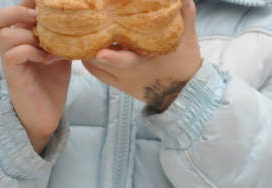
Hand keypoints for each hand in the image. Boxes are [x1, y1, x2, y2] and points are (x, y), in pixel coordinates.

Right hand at [0, 0, 69, 153]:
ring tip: (47, 46)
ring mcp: (9, 60)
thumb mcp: (60, 54)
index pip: (12, 11)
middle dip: (19, 13)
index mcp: (18, 38)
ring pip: (6, 34)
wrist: (47, 114)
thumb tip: (76, 21)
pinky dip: (32, 52)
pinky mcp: (13, 75)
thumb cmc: (52, 83)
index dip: (27, 4)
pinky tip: (47, 60)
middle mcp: (9, 47)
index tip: (47, 6)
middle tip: (40, 21)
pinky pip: (14, 54)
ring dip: (29, 36)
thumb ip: (61, 37)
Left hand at [82, 0, 201, 111]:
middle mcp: (130, 73)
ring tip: (85, 31)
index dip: (112, 58)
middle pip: (99, 61)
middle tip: (84, 25)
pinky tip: (91, 44)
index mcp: (146, 61)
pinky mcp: (119, 85)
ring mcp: (123, 80)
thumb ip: (185, 13)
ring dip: (87, 49)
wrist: (184, 91)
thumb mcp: (187, 36)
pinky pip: (96, 72)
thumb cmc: (185, 62)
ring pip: (94, 66)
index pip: (126, 62)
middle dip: (89, 43)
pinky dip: (90, 59)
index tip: (101, 53)